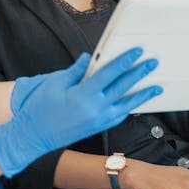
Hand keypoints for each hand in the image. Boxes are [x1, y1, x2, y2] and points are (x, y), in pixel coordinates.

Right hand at [0, 50, 161, 177]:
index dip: (125, 61)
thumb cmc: (39, 109)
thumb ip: (75, 70)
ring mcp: (98, 121)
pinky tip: (137, 101)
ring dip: (142, 95)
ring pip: (126, 105)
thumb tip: (89, 58)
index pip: (110, 74)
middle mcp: (94, 109)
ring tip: (156, 87)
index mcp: (82, 95)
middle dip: (139, 74)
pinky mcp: (97, 128)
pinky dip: (130, 107)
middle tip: (153, 63)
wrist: (32, 136)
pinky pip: (119, 116)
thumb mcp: (55, 83)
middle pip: (123, 88)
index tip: (137, 52)